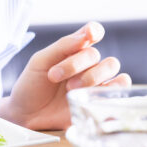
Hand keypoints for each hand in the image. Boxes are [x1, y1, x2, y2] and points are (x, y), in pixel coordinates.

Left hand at [3, 22, 131, 130]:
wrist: (26, 115)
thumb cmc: (32, 85)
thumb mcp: (40, 61)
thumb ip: (63, 46)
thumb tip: (86, 35)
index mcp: (73, 49)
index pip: (92, 32)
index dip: (94, 31)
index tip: (90, 35)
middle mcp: (87, 64)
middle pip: (97, 54)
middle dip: (76, 64)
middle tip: (55, 77)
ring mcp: (95, 82)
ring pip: (111, 67)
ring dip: (91, 77)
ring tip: (70, 90)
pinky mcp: (100, 101)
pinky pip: (121, 89)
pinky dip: (113, 88)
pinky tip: (93, 95)